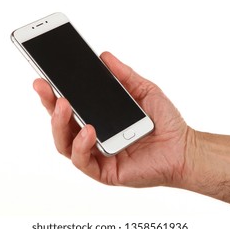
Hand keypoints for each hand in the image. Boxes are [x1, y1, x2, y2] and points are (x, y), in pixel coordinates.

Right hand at [33, 52, 191, 187]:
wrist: (185, 148)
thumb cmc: (165, 122)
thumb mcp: (144, 90)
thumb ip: (124, 75)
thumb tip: (104, 56)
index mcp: (98, 118)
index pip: (70, 106)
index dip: (53, 92)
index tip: (44, 76)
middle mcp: (92, 137)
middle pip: (60, 124)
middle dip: (48, 104)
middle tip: (43, 85)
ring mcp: (97, 155)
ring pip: (64, 143)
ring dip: (59, 123)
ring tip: (64, 104)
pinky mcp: (104, 172)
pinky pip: (82, 161)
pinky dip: (80, 145)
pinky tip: (88, 130)